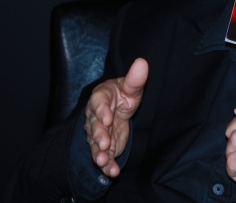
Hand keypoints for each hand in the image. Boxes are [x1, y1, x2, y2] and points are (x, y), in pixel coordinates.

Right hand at [84, 58, 148, 176]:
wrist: (119, 109)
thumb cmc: (122, 95)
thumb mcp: (131, 87)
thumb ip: (135, 78)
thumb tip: (142, 62)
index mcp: (100, 98)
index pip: (98, 104)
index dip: (101, 111)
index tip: (107, 118)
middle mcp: (94, 117)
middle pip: (94, 127)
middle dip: (98, 135)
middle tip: (105, 142)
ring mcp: (98, 134)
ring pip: (95, 144)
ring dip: (98, 154)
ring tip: (103, 161)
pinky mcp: (105, 147)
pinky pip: (104, 157)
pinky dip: (107, 166)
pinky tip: (112, 173)